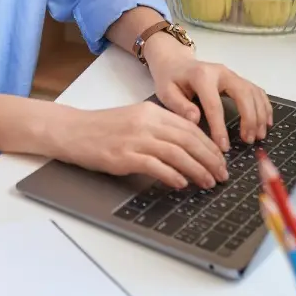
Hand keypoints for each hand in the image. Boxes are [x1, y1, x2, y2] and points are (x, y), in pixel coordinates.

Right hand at [54, 98, 228, 190]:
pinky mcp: (124, 156)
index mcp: (152, 112)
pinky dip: (172, 175)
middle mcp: (146, 123)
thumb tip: (188, 150)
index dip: (209, 144)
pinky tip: (182, 183)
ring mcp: (135, 139)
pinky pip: (155, 166)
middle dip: (210, 159)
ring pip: (177, 153)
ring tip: (208, 182)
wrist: (72, 131)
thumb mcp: (135, 120)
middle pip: (188, 140)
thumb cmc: (103, 129)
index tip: (221, 159)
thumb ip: (160, 130)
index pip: (190, 127)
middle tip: (222, 174)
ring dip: (197, 170)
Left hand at [143, 33, 271, 151]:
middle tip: (248, 140)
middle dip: (249, 118)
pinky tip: (266, 122)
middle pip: (242, 94)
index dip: (219, 127)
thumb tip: (195, 120)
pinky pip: (257, 91)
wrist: (176, 63)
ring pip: (253, 92)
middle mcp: (221, 72)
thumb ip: (179, 106)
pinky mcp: (238, 78)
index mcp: (201, 76)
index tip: (223, 146)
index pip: (214, 104)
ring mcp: (232, 74)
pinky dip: (264, 106)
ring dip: (259, 114)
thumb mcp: (166, 92)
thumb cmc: (170, 80)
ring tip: (258, 136)